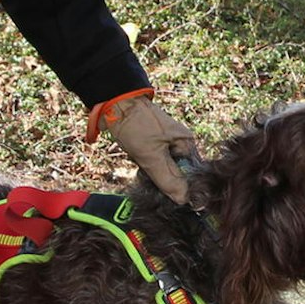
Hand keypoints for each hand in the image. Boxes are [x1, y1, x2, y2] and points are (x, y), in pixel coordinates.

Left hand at [88, 89, 199, 203]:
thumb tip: (184, 200)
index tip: (163, 191)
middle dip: (160, 176)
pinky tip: (136, 157)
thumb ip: (168, 179)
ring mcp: (166, 142)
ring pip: (162, 168)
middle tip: (146, 171)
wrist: (114, 103)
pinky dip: (143, 163)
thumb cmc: (136, 126)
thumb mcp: (152, 156)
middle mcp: (180, 142)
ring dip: (150, 170)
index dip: (178, 185)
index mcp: (187, 143)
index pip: (190, 174)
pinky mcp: (153, 142)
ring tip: (139, 161)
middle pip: (176, 172)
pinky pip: (152, 160)